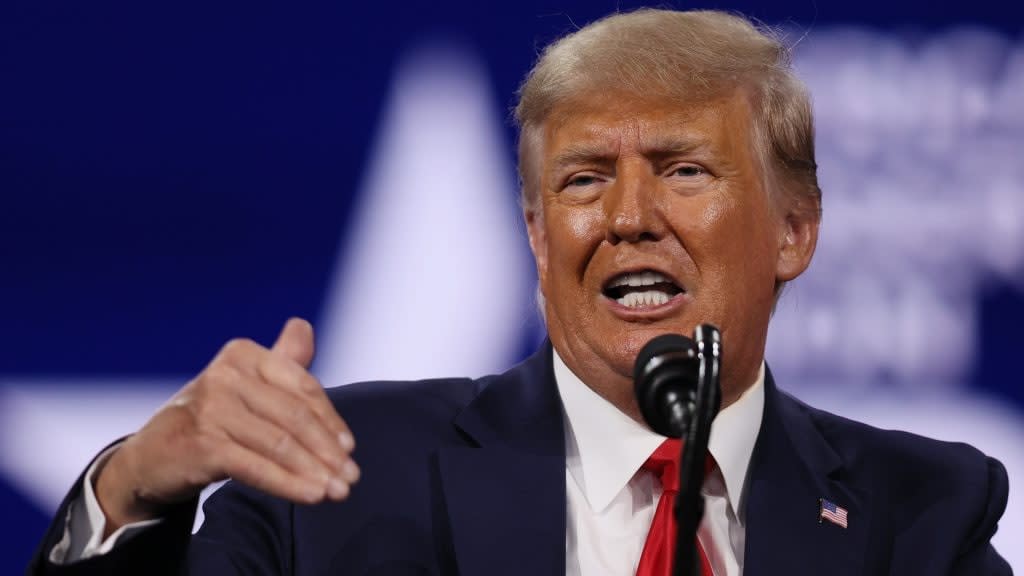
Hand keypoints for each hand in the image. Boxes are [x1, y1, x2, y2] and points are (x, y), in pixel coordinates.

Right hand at [93, 318, 358, 535]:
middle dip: (328, 451)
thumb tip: (304, 327)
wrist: (151, 457)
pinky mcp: (202, 444)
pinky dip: (289, 484)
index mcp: (243, 355)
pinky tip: (311, 495)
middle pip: (294, 417)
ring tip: (337, 491)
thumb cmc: (210, 418)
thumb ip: (280, 359)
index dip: (330, 419)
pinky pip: (257, 467)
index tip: (350, 448)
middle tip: (351, 477)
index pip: (302, 386)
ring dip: (315, 472)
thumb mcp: (245, 384)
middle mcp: (226, 375)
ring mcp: (211, 408)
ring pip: (280, 444)